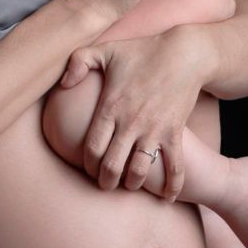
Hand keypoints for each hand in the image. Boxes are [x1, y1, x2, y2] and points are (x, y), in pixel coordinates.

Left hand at [54, 29, 207, 198]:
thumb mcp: (105, 50)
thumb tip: (63, 83)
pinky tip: (169, 197)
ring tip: (130, 185)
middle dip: (106, 181)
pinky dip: (172, 186)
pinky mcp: (174, 133)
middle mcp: (130, 123)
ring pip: (139, 171)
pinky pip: (174, 167)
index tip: (89, 168)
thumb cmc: (143, 52)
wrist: (184, 54)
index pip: (92, 147)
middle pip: (112, 165)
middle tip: (105, 185)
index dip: (87, 164)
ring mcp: (154, 130)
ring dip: (133, 184)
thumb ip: (78, 62)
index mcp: (110, 108)